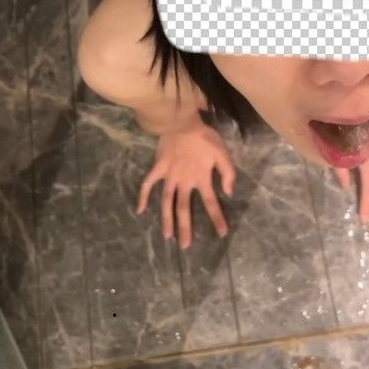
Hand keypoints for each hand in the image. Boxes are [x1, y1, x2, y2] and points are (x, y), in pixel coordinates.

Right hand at [136, 124, 235, 248]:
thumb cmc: (204, 137)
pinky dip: (143, 197)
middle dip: (185, 228)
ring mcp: (169, 176)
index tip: (222, 234)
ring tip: (166, 236)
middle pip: (183, 209)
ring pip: (166, 202)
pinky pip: (148, 184)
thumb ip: (227, 173)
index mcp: (201, 178)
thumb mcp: (223, 153)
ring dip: (166, 220)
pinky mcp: (158, 168)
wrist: (182, 121)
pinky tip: (140, 210)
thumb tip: (227, 193)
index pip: (211, 203)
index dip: (217, 218)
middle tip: (185, 246)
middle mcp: (184, 182)